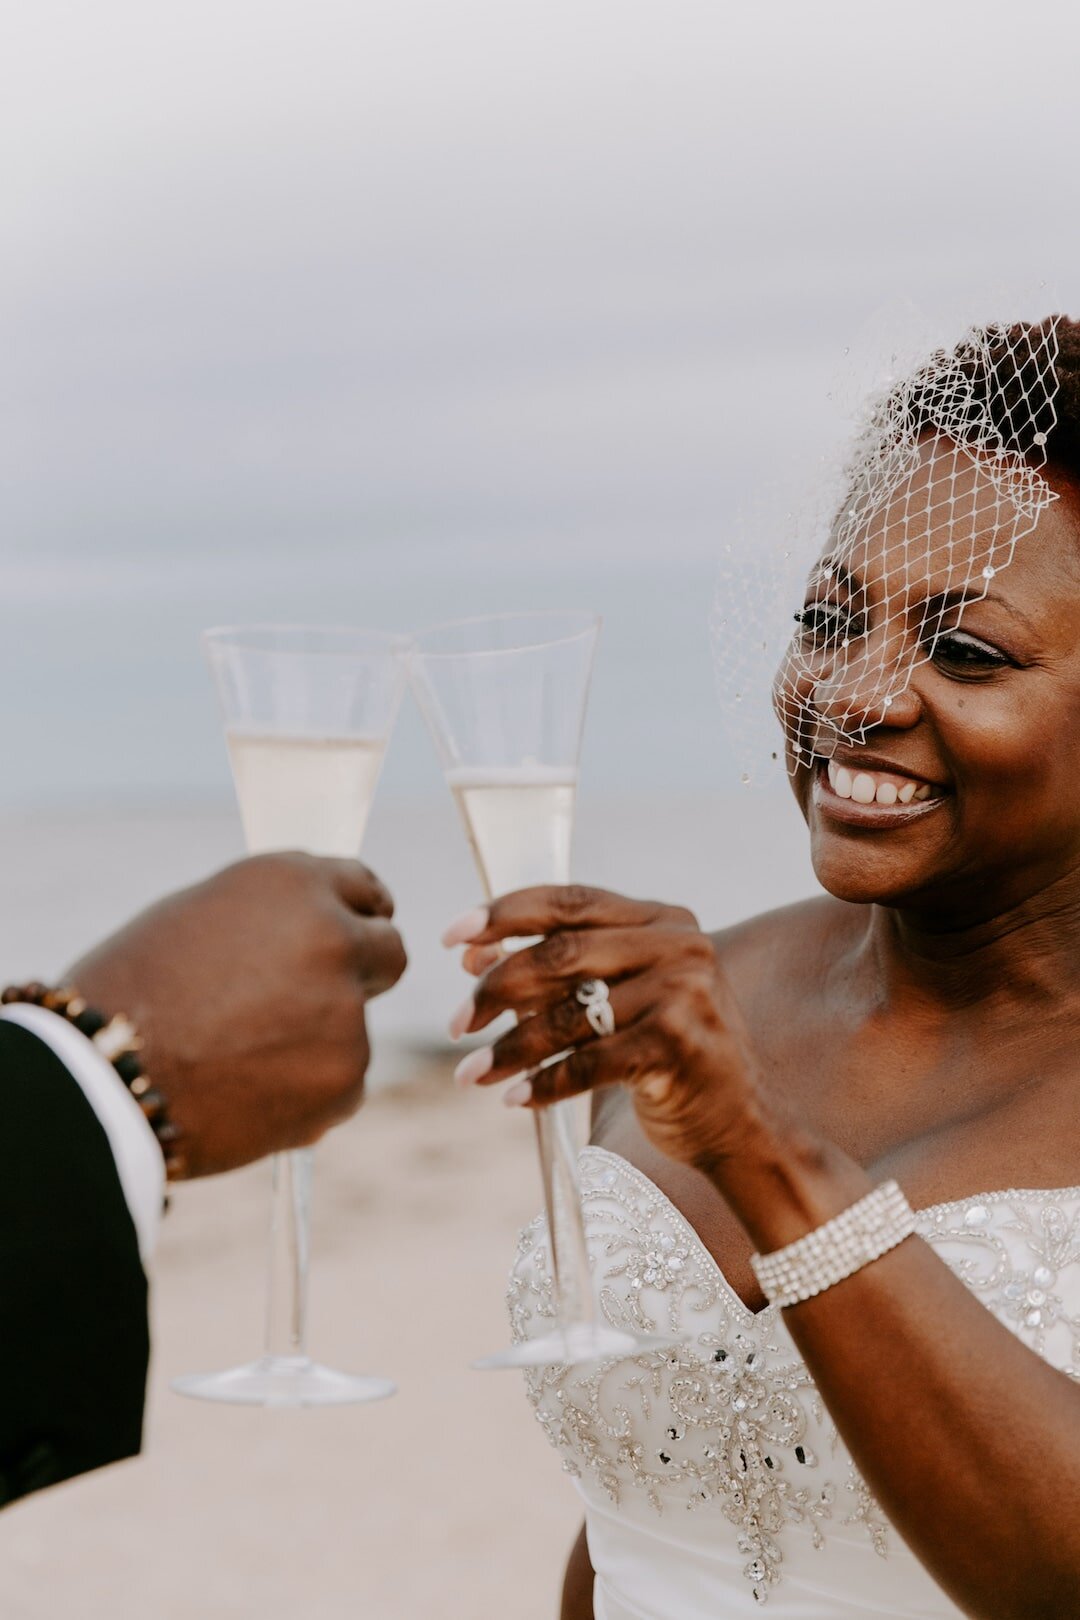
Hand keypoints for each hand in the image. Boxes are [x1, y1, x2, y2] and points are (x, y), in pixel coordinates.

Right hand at [68, 854, 406, 1177]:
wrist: (101, 1079)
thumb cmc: (128, 992)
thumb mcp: (200, 918)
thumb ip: (271, 917)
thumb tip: (312, 927)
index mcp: (293, 884)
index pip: (364, 889)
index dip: (359, 915)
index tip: (357, 933)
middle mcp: (333, 937)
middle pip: (390, 953)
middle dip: (363, 974)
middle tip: (317, 1002)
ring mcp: (346, 1012)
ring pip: (354, 1028)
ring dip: (318, 1043)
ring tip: (238, 1059)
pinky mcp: (346, 1080)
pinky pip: (340, 1085)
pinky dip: (306, 1093)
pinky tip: (246, 1095)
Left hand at [444, 885, 770, 1175]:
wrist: (740, 1124)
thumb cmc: (666, 1057)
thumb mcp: (617, 1001)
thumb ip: (559, 973)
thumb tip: (472, 957)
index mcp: (663, 919)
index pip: (570, 900)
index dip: (504, 913)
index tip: (451, 937)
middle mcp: (679, 945)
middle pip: (561, 953)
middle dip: (496, 988)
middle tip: (455, 1023)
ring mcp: (683, 992)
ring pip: (569, 1013)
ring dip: (509, 1048)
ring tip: (471, 1073)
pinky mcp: (678, 1044)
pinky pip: (588, 1063)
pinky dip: (543, 1084)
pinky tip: (514, 1099)